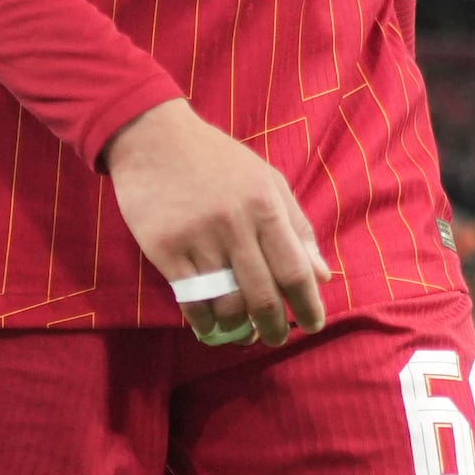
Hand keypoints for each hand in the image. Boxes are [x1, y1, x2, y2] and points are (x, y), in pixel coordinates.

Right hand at [104, 100, 327, 345]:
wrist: (152, 136)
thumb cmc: (216, 159)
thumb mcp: (266, 180)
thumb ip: (296, 226)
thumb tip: (321, 274)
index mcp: (265, 206)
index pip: (294, 271)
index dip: (307, 306)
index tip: (312, 326)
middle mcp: (235, 225)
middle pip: (263, 295)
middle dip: (274, 327)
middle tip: (276, 338)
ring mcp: (198, 239)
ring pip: (226, 303)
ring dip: (238, 328)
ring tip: (242, 332)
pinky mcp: (165, 249)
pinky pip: (190, 299)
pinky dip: (203, 321)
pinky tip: (210, 326)